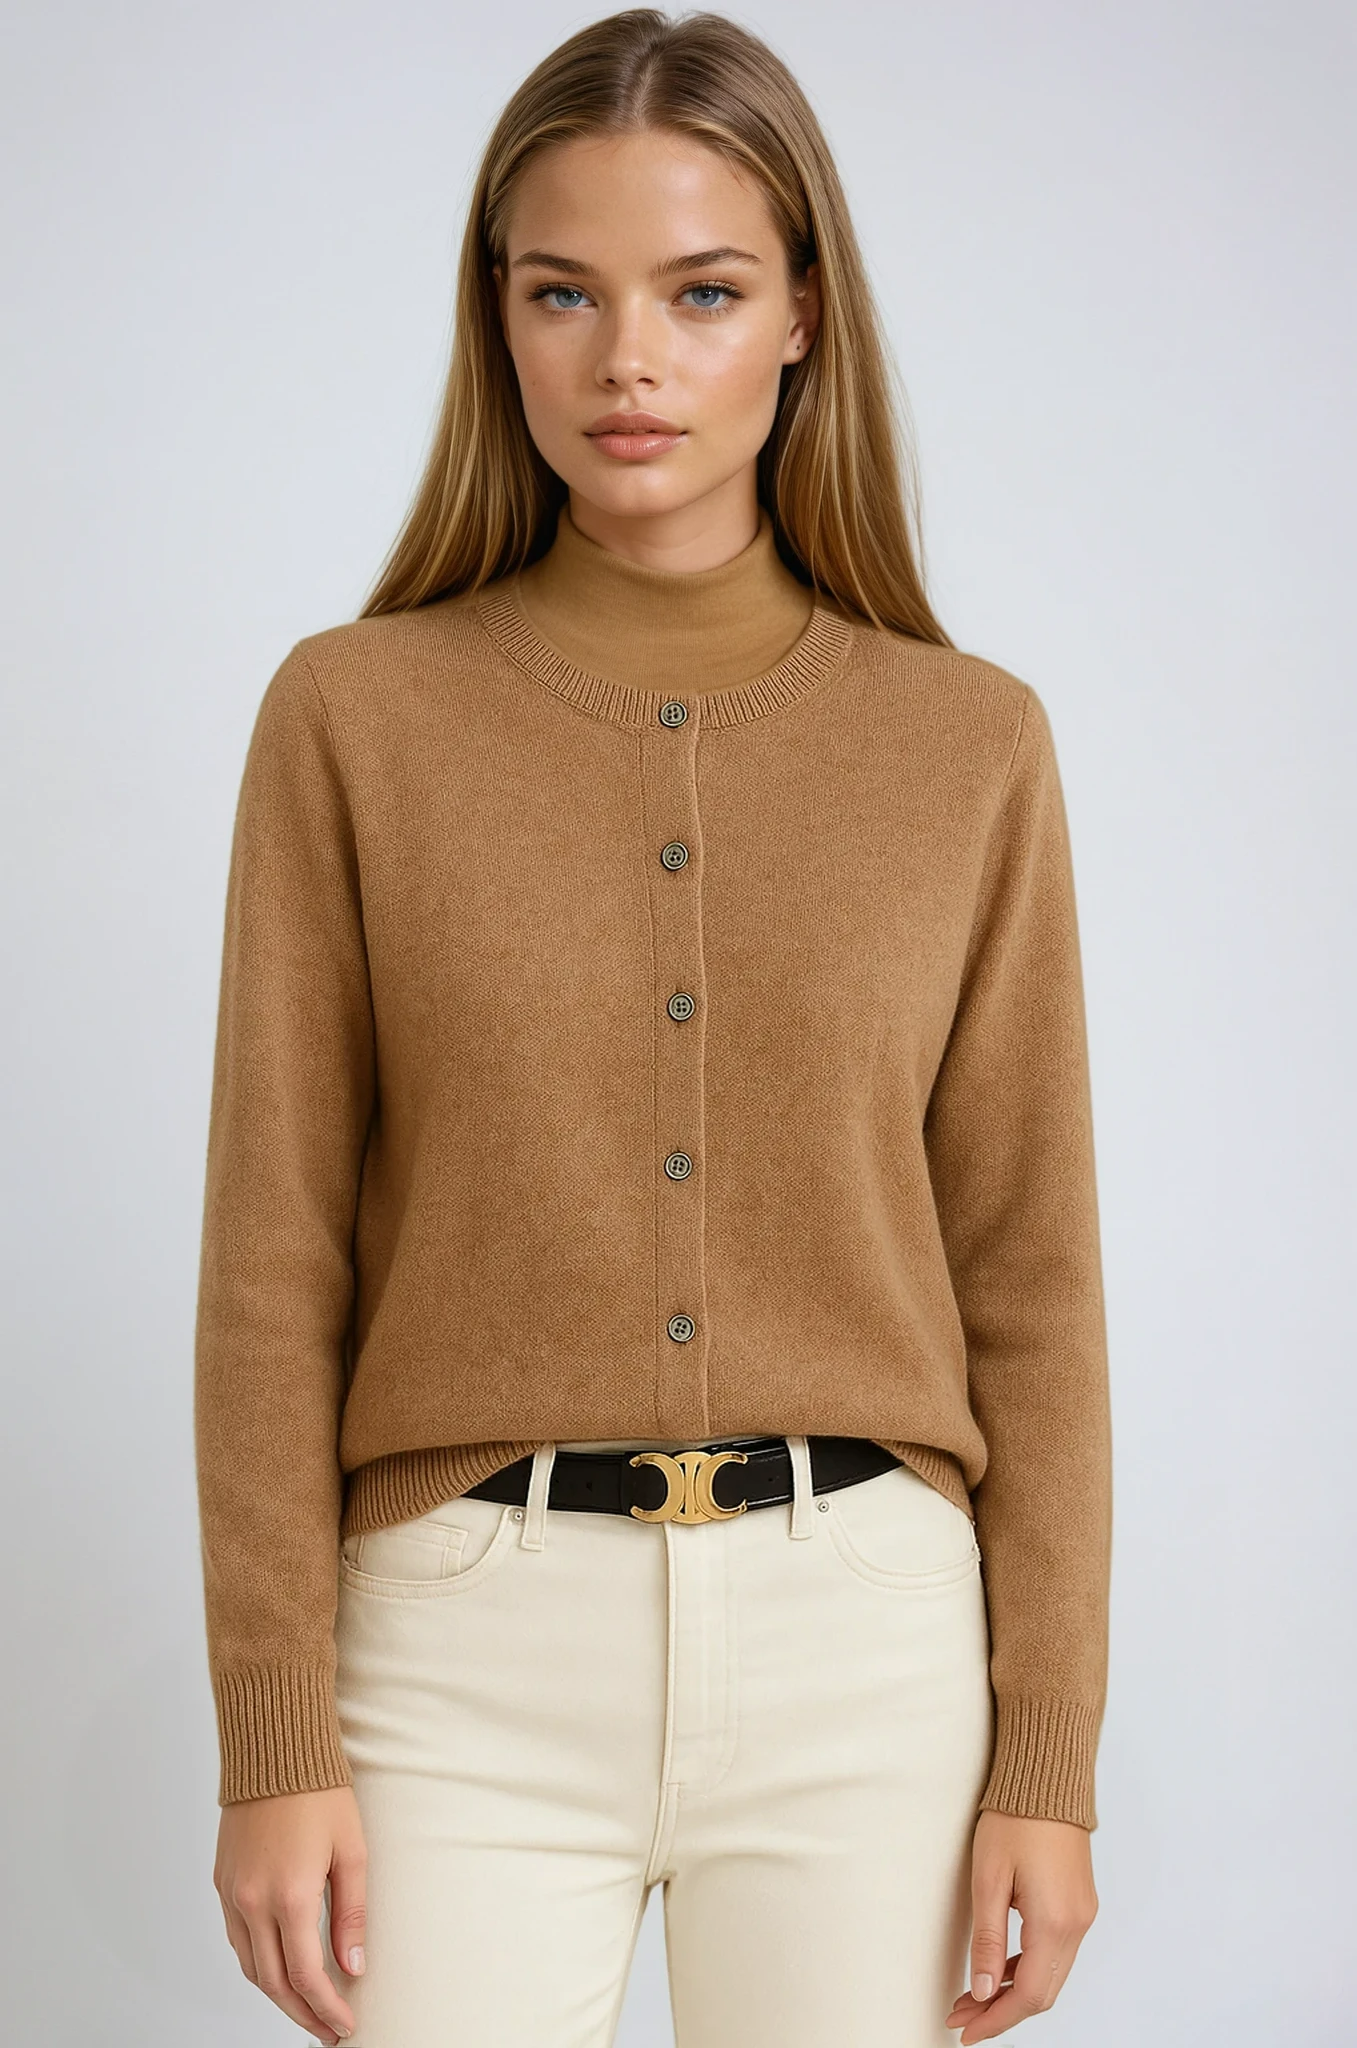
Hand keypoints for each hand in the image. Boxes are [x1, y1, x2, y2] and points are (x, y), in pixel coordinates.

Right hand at [213, 1783, 366, 2044]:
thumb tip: (352, 1968)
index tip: (346, 2025)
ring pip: (250, 1966)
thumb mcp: (352, 1851)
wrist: (274, 1749)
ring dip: (278, 1994)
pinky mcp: (222, 1882)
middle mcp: (253, 1902)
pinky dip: (257, 1962)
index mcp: (290, 1896)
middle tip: (328, 2030)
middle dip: (303, 2014)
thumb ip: (351, 1915)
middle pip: (274, 1983)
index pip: (306, 1977)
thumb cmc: (319, 1792)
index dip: (327, 2009)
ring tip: (308, 2006)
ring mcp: (233, 1894)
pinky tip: (279, 1965)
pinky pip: (236, 1939)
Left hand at [945, 1809, 1097, 2042]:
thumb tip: (982, 1991)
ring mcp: (1083, 1914)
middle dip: (1001, 2011)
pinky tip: (999, 1967)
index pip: (1028, 1995)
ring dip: (1013, 1991)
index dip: (996, 2020)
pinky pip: (1056, 1952)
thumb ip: (987, 1940)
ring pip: (1051, 1975)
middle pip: (1043, 1993)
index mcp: (1055, 1922)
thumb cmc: (1015, 1819)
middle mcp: (1077, 1924)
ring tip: (973, 1996)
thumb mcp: (989, 1879)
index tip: (965, 2031)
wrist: (1047, 1777)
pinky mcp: (1080, 1903)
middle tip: (962, 2016)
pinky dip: (1028, 1968)